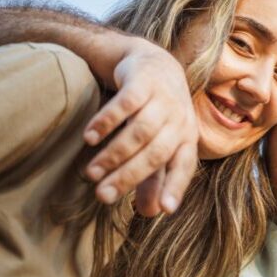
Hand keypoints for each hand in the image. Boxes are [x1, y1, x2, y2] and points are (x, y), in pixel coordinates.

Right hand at [81, 32, 198, 215]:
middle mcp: (179, 120)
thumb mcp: (160, 143)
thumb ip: (155, 177)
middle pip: (156, 153)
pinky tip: (90, 137)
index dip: (176, 188)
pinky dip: (107, 121)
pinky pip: (126, 103)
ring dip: (114, 154)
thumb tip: (151, 213)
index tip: (165, 210)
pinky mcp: (144, 81)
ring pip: (140, 131)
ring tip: (91, 173)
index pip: (184, 166)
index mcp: (187, 139)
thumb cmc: (158, 113)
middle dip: (128, 177)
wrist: (154, 63)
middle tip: (102, 196)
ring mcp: (163, 99)